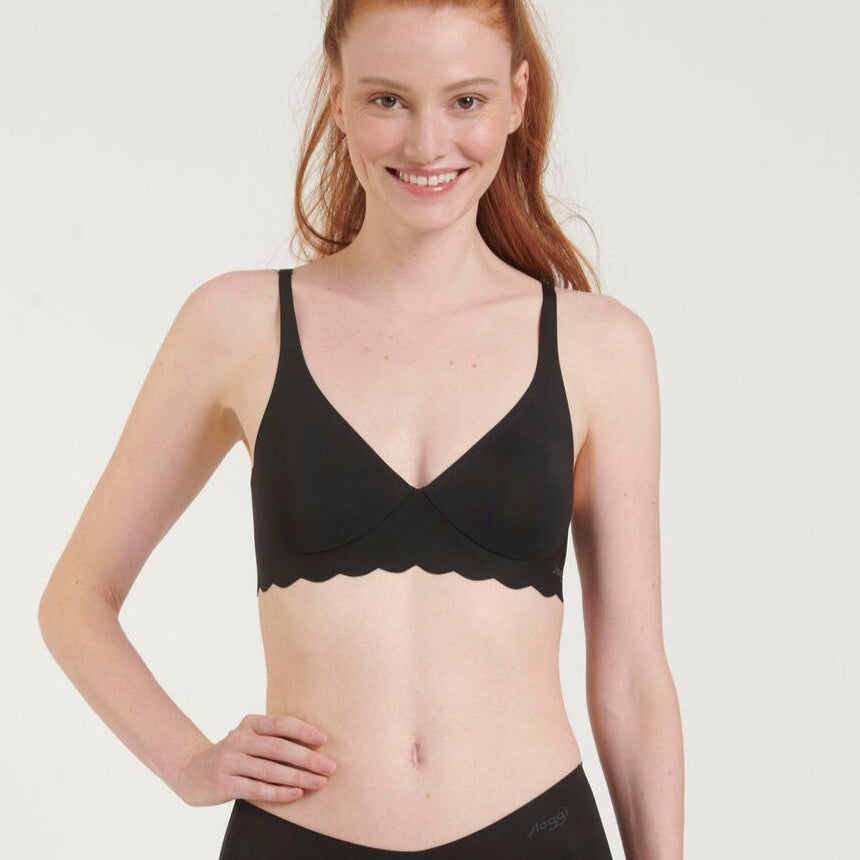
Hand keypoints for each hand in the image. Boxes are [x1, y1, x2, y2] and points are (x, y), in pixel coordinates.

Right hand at [175, 713, 336, 806]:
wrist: (191, 770)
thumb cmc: (234, 754)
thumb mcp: (250, 738)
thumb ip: (274, 738)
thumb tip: (316, 744)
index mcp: (249, 723)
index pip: (280, 723)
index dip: (303, 730)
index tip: (324, 739)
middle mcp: (239, 739)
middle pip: (279, 748)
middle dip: (308, 758)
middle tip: (330, 766)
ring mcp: (230, 761)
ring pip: (271, 770)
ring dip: (298, 777)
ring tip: (319, 782)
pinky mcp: (224, 783)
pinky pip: (257, 789)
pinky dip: (279, 792)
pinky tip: (296, 794)